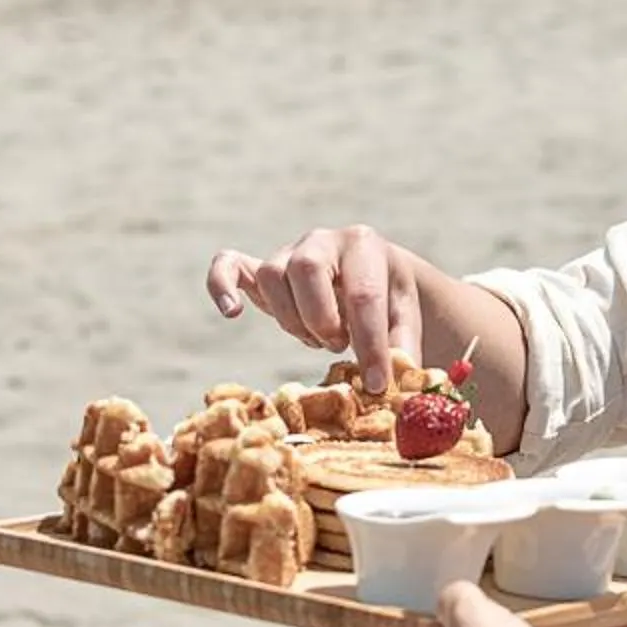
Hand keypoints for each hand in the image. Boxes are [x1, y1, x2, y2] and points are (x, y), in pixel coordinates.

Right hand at [207, 226, 421, 392]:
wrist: (372, 274)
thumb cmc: (389, 300)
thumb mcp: (405, 318)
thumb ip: (403, 348)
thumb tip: (393, 386)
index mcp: (364, 245)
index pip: (363, 294)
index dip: (369, 345)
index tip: (376, 384)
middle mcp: (322, 240)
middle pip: (306, 270)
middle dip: (321, 319)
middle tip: (338, 346)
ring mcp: (288, 251)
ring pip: (272, 278)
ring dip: (292, 320)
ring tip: (318, 339)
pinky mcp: (260, 269)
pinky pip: (229, 265)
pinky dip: (221, 285)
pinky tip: (232, 312)